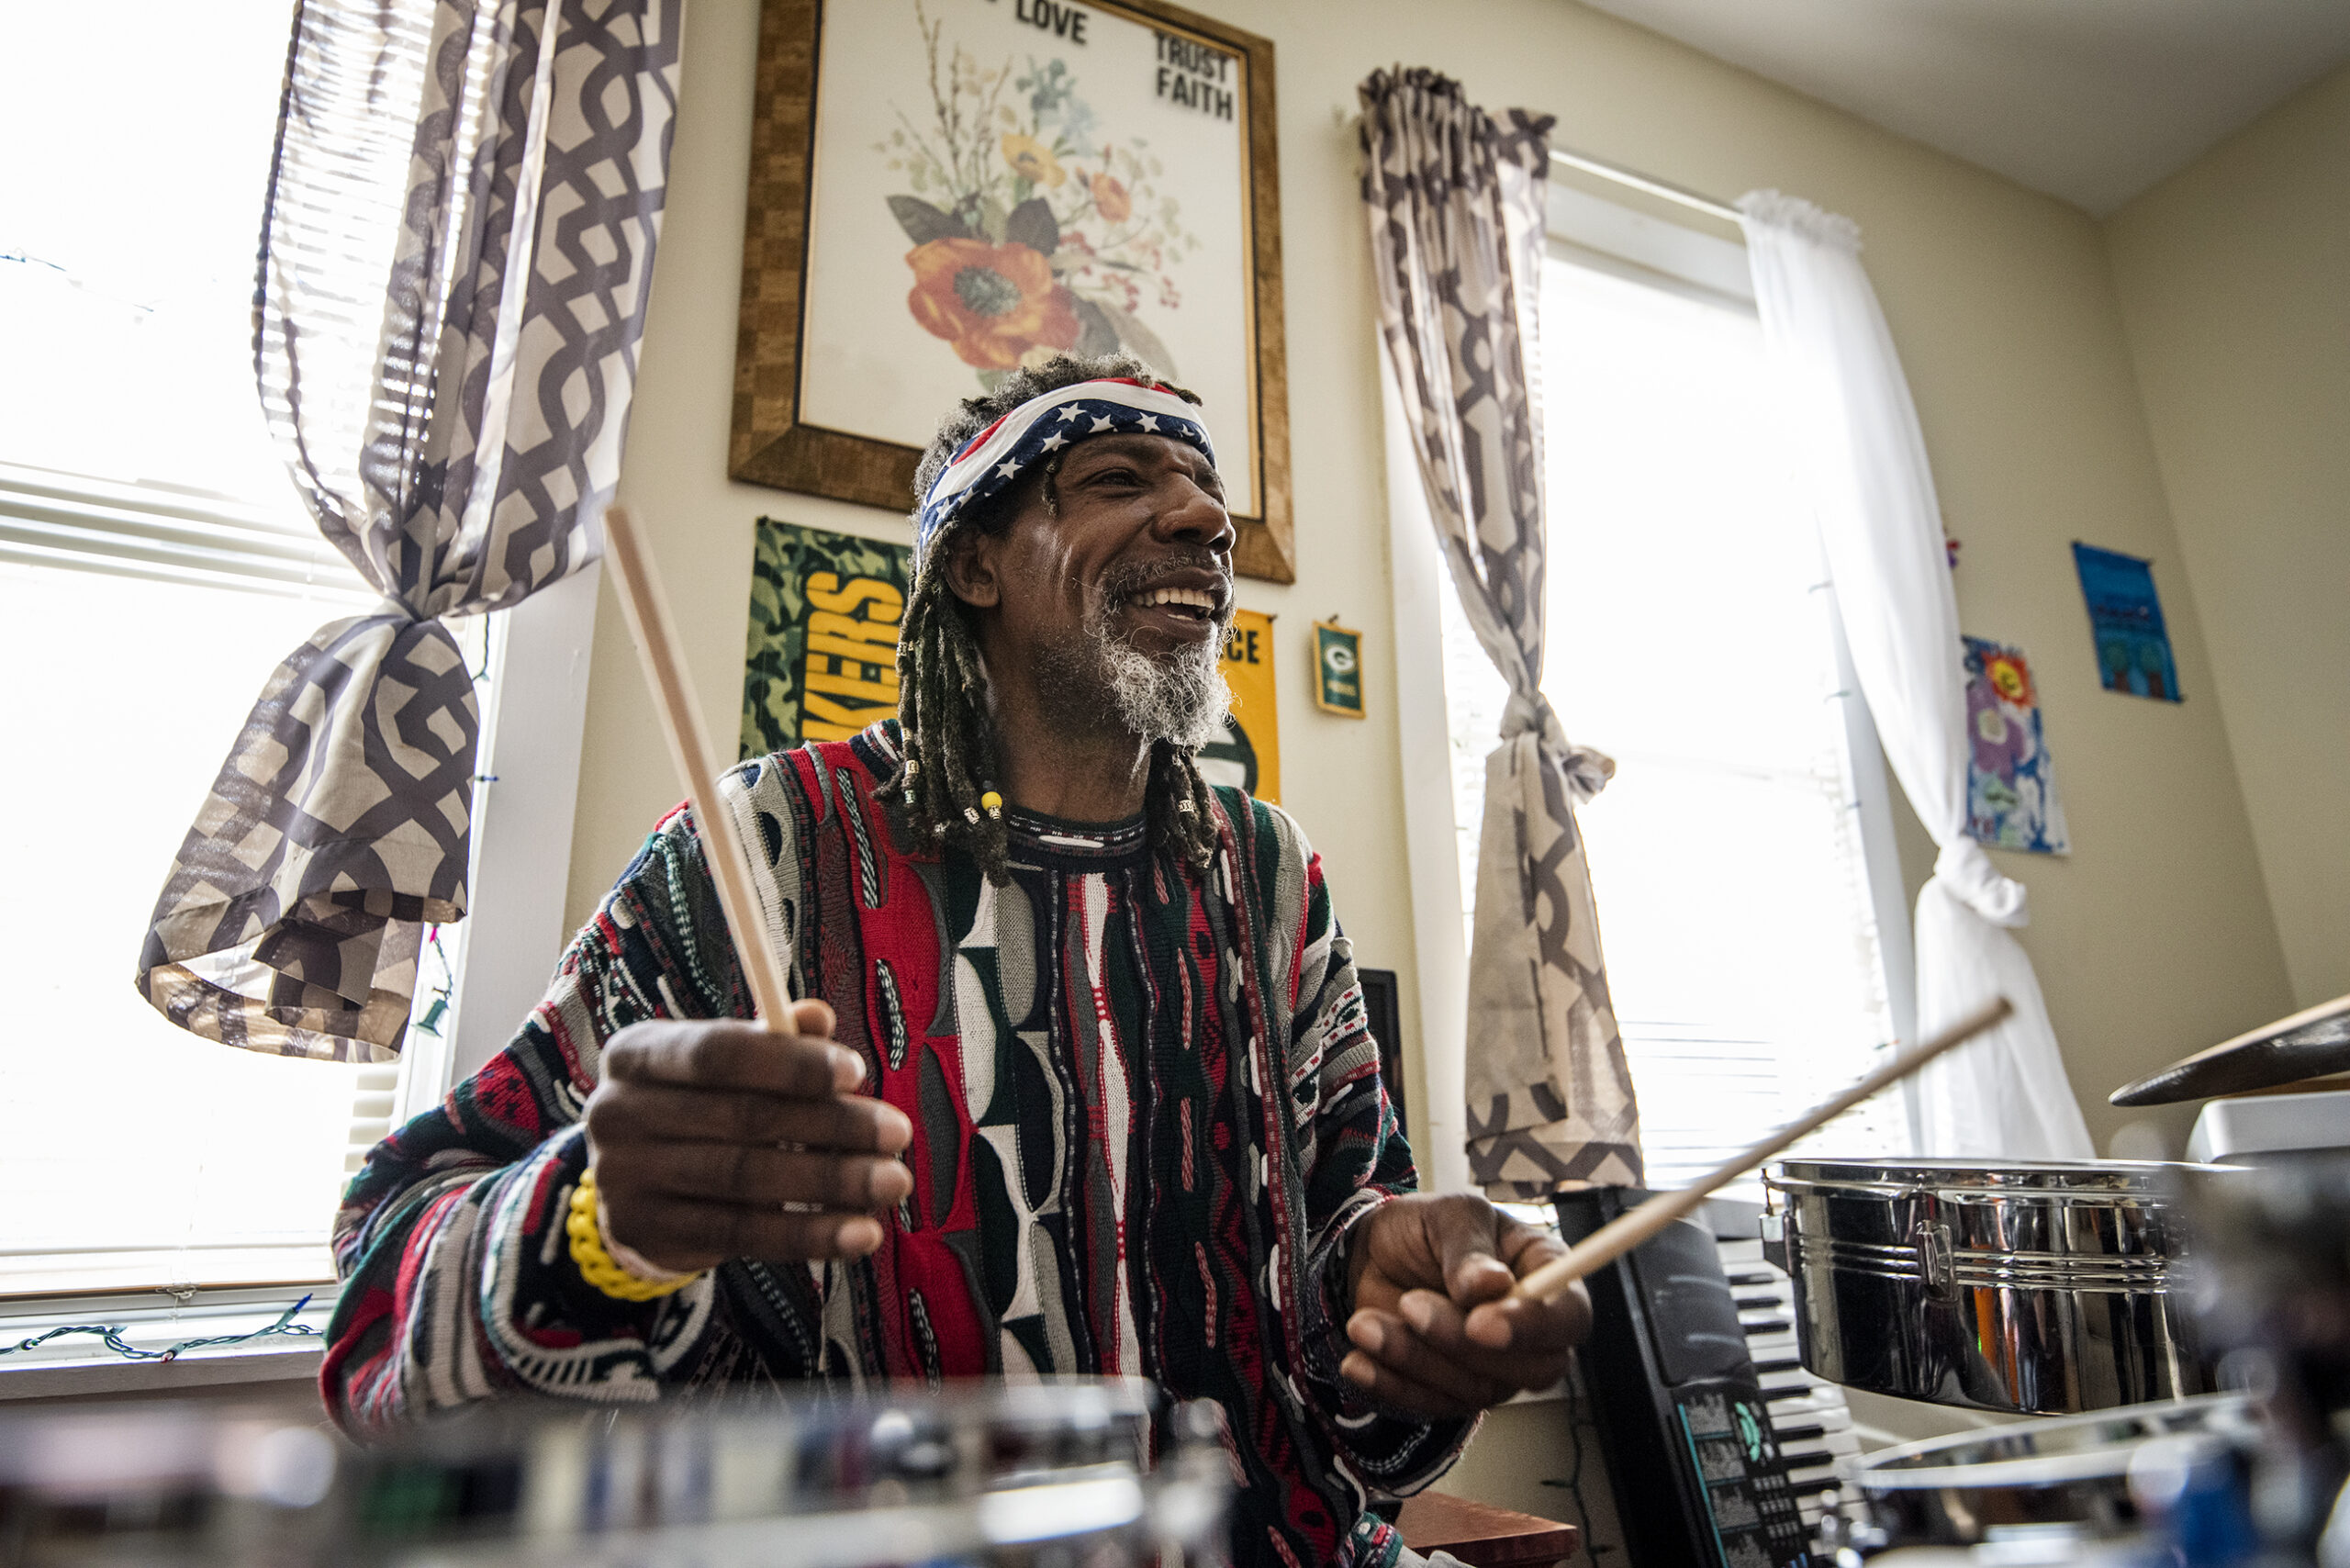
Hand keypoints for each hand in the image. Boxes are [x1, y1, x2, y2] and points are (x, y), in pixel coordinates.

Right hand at [581, 1001, 912, 1273]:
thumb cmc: (698, 1109)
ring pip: (746, 1179)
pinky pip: (742, 1234)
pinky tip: (861, 1233)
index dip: (790, 1063)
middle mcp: (617, 1113)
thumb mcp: (724, 1068)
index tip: (857, 1072)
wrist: (633, 1190)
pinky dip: (809, 1234)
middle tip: (898, 1134)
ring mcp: (624, 1178)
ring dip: (831, 1183)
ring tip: (892, 1182)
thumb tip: (818, 1017)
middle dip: (831, 1125)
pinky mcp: (646, 1234)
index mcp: (636, 1054)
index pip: (717, 1053)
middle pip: (742, 1118)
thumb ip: (772, 1042)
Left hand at [1340, 1192, 1589, 1418]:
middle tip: (1410, 1304)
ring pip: (1475, 1390)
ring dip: (1415, 1359)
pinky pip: (1433, 1407)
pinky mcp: (1453, 1392)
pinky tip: (1359, 1358)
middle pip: (1530, 1368)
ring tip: (1365, 1323)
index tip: (1482, 1323)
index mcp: (1545, 1273)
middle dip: (1461, 1343)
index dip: (1534, 1327)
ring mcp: (1495, 1368)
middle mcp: (1530, 1331)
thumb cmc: (1425, 1227)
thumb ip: (1469, 1248)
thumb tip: (1492, 1286)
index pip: (1570, 1317)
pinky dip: (1392, 1385)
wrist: (1373, 1254)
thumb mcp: (1448, 1215)